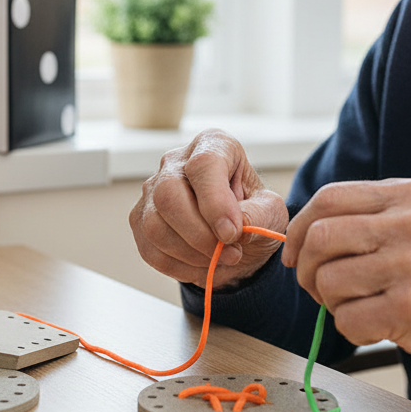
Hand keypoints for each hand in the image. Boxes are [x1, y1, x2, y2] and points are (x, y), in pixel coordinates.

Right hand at [130, 128, 289, 288]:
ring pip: (154, 225)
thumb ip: (259, 215)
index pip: (203, 165)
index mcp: (213, 145)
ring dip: (190, 254)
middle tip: (230, 254)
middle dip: (199, 235)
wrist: (235, 236)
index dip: (216, 202)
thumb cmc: (253, 213)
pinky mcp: (140, 219)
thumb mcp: (270, 212)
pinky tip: (201, 265)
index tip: (232, 233)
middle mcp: (176, 161)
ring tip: (219, 260)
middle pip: (169, 194)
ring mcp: (152, 190)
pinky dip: (178, 266)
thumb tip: (236, 226)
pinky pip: (149, 248)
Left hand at [282, 178, 410, 387]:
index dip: (299, 228)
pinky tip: (380, 327)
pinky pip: (346, 319)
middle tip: (321, 289)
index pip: (329, 197)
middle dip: (309, 270)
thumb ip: (374, 219)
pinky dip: (353, 330)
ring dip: (333, 304)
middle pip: (320, 238)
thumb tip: (307, 232)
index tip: (295, 253)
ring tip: (364, 307)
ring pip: (328, 281)